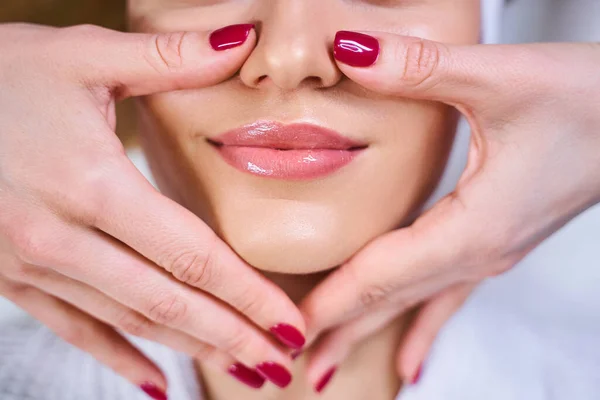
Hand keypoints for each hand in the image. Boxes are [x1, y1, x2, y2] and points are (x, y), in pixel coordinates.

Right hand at [0, 23, 303, 392]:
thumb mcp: (81, 56)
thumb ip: (166, 58)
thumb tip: (240, 42)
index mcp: (90, 183)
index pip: (190, 253)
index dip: (247, 294)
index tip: (289, 324)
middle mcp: (61, 236)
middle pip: (168, 301)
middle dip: (233, 338)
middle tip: (282, 367)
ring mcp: (32, 265)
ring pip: (130, 320)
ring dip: (191, 350)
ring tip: (242, 372)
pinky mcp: (12, 277)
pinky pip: (73, 329)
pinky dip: (118, 357)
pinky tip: (156, 383)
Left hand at [301, 32, 599, 387]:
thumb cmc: (593, 102)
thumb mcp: (502, 78)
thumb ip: (419, 68)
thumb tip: (350, 51)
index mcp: (473, 229)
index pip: (382, 276)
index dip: (331, 305)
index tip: (287, 332)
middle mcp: (478, 253)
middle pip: (391, 301)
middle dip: (338, 331)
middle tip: (291, 363)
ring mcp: (488, 252)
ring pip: (412, 303)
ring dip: (366, 332)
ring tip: (329, 366)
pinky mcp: (493, 240)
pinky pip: (444, 297)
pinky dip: (417, 327)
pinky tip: (411, 360)